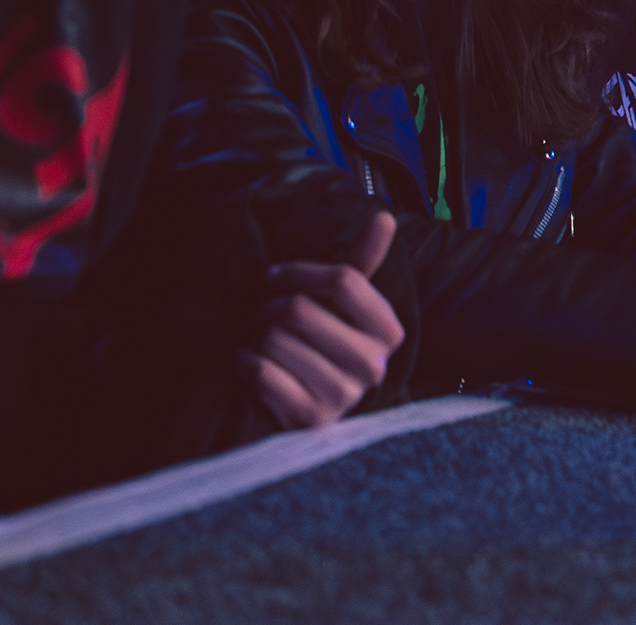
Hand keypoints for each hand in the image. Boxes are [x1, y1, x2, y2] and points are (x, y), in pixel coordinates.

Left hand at [246, 211, 401, 429]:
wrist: (306, 405)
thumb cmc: (322, 343)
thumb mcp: (343, 306)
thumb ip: (361, 262)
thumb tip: (384, 217)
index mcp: (389, 332)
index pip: (344, 280)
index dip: (298, 272)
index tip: (274, 277)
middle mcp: (372, 366)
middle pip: (300, 309)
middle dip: (267, 307)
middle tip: (260, 314)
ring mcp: (342, 395)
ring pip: (275, 339)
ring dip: (254, 336)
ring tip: (259, 341)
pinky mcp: (308, 418)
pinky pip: (261, 372)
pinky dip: (246, 362)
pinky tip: (253, 365)